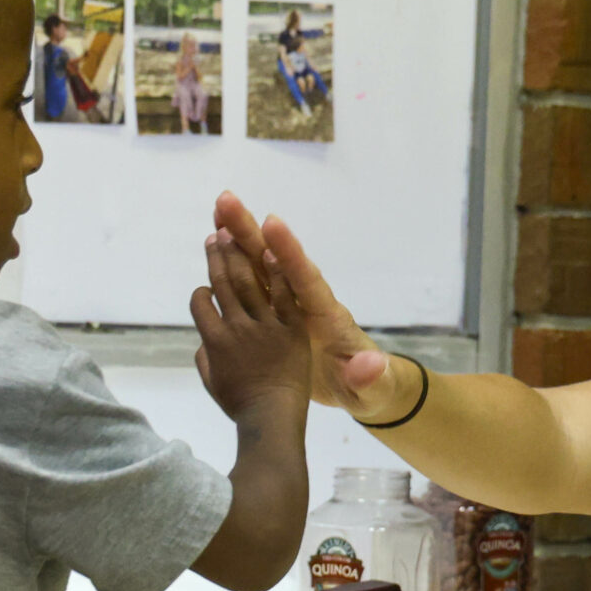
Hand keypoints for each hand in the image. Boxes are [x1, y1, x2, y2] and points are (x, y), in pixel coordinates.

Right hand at [208, 193, 400, 418]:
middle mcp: (307, 301)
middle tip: (227, 200)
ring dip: (238, 239)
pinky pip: (253, 285)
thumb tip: (370, 366)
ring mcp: (291, 305)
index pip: (307, 280)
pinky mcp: (279, 314)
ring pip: (260, 266)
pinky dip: (235, 265)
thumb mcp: (373, 389)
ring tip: (217, 210)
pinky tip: (218, 243)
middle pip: (276, 261)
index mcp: (328, 316)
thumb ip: (370, 376)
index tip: (272, 223)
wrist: (364, 389)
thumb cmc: (370, 387)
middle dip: (253, 232)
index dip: (289, 253)